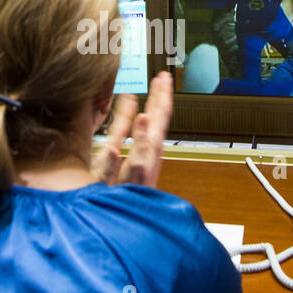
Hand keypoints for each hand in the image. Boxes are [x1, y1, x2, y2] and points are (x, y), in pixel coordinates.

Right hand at [92, 71, 172, 187]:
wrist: (135, 216)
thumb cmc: (130, 197)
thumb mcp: (132, 168)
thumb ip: (137, 143)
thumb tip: (143, 117)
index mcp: (150, 148)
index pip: (159, 116)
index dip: (160, 95)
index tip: (161, 78)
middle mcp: (155, 150)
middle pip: (161, 117)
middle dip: (162, 96)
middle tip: (163, 77)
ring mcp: (152, 154)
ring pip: (158, 124)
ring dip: (158, 104)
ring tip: (157, 89)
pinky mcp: (148, 158)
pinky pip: (152, 132)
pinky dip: (151, 119)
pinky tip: (147, 116)